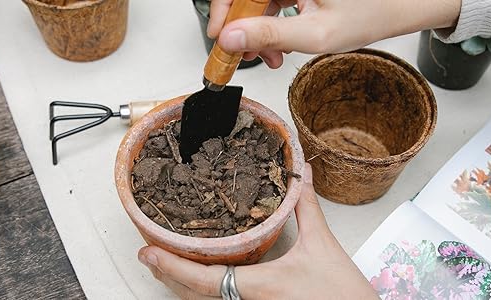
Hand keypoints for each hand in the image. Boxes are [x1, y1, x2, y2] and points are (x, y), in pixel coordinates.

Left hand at [137, 163, 376, 298]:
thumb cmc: (343, 295)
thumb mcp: (322, 245)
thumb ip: (305, 207)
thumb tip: (300, 173)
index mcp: (257, 287)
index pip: (201, 279)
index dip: (170, 265)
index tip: (147, 251)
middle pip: (193, 297)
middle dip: (167, 275)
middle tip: (148, 254)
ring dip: (181, 286)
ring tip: (165, 265)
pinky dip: (204, 293)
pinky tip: (200, 280)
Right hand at [207, 0, 461, 67]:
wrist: (401, 6)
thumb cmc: (371, 13)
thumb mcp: (317, 34)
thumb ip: (270, 35)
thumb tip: (229, 39)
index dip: (221, 10)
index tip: (221, 38)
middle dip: (241, 27)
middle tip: (244, 56)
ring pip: (256, 0)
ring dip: (256, 30)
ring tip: (272, 58)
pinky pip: (270, 0)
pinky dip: (270, 25)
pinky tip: (280, 46)